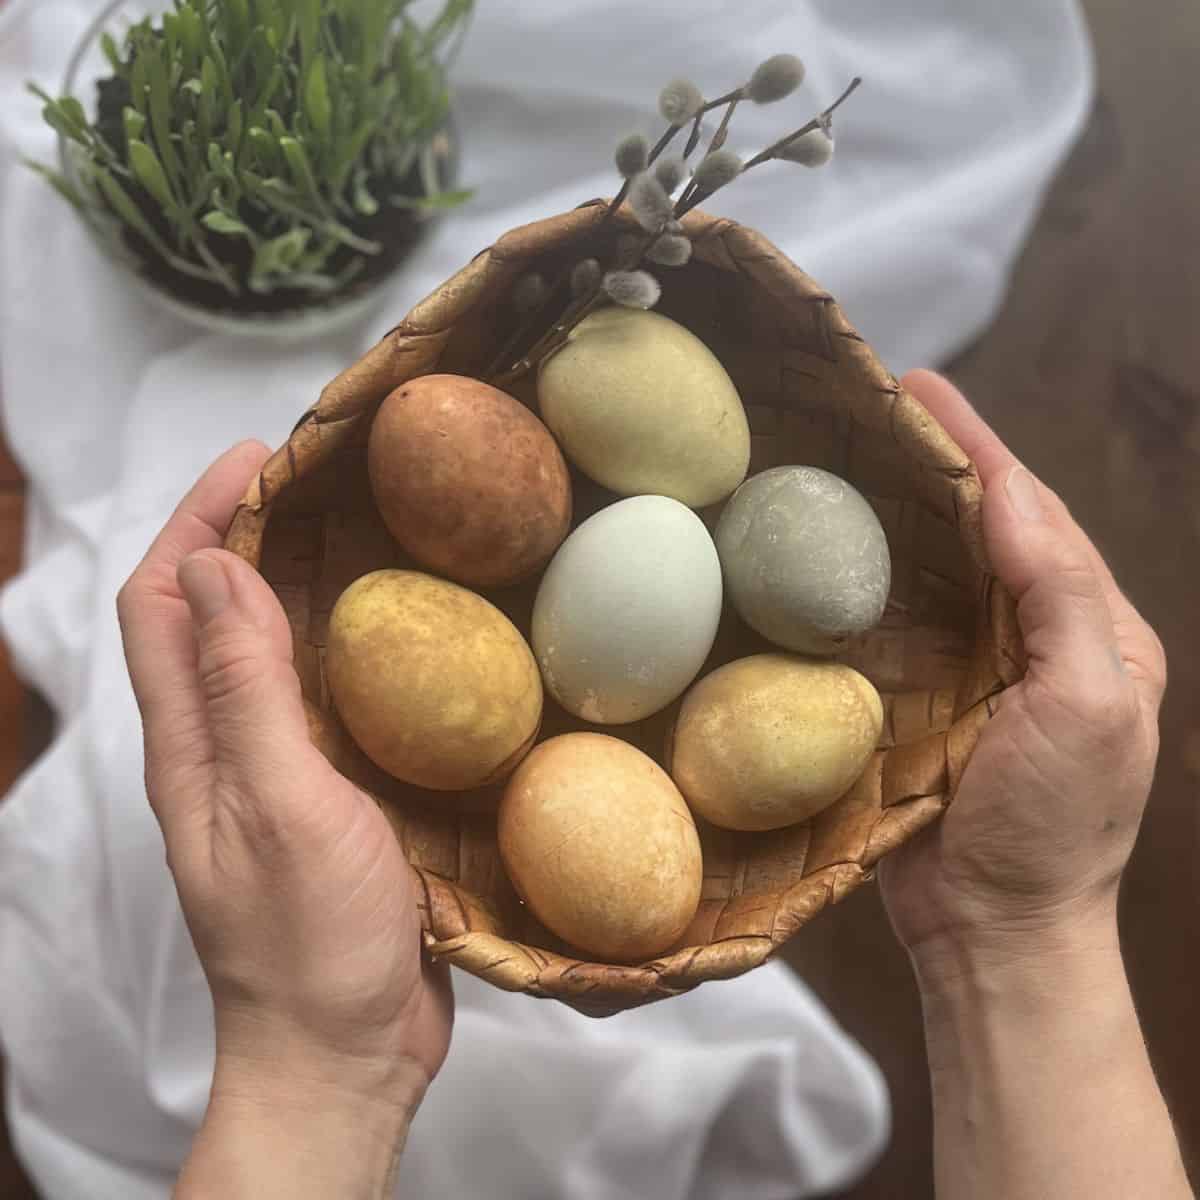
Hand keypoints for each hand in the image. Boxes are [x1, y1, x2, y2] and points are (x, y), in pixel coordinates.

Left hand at [118, 442, 451, 1194]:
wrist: (342, 1053)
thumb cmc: (309, 942)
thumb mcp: (280, 807)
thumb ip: (247, 693)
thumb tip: (219, 570)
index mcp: (193, 743)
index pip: (168, 600)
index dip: (198, 519)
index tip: (261, 460)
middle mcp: (223, 746)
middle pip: (215, 614)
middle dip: (252, 535)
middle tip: (328, 483)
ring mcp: (276, 772)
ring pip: (272, 653)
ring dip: (302, 586)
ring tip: (371, 536)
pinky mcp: (328, 798)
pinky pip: (326, 700)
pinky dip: (351, 650)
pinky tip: (409, 638)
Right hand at [879, 371, 1166, 971]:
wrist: (995, 932)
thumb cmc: (1054, 828)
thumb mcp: (1087, 703)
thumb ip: (1058, 595)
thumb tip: (1009, 495)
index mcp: (1093, 630)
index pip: (1034, 515)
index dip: (981, 447)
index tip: (922, 389)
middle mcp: (1036, 640)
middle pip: (983, 530)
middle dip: (937, 463)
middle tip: (875, 407)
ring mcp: (976, 673)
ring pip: (936, 571)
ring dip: (897, 511)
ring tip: (848, 456)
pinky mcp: (922, 704)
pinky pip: (895, 626)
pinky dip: (866, 580)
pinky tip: (829, 552)